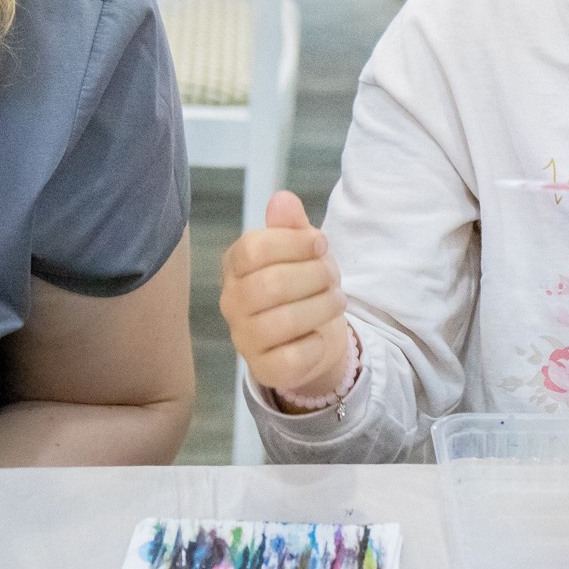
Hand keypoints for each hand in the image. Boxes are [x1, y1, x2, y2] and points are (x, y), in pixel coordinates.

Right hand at [219, 191, 351, 403]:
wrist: (313, 337)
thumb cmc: (304, 285)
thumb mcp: (303, 250)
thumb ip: (292, 226)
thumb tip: (282, 198)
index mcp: (237, 265)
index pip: (253, 248)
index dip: (294, 243)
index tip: (321, 244)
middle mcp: (232, 301)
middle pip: (270, 284)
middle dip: (314, 275)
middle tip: (333, 275)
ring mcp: (245, 338)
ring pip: (284, 321)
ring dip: (322, 306)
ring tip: (336, 300)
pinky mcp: (264, 369)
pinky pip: (292, 357)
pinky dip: (316, 343)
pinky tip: (320, 335)